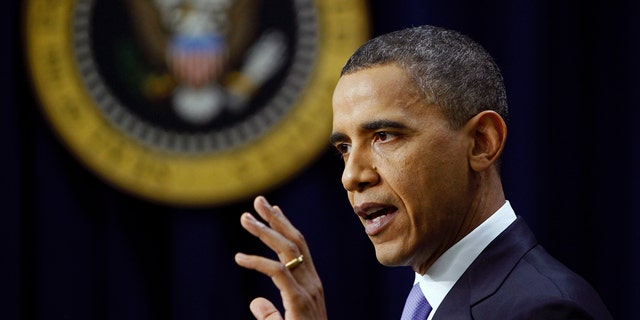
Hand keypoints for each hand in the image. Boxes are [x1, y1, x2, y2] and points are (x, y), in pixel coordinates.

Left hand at [235, 196, 326, 319]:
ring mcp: (308, 291)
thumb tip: (255, 301)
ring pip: (287, 251)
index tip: (271, 210)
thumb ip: (270, 313)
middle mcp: (312, 283)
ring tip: (245, 219)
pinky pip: (277, 273)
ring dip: (265, 232)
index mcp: (311, 284)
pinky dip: (257, 262)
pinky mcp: (299, 301)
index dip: (285, 226)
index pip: (300, 247)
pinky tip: (239, 258)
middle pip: (295, 242)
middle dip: (276, 219)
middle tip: (258, 201)